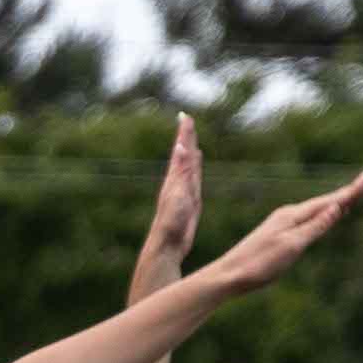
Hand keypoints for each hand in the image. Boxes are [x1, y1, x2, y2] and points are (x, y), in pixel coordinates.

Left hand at [137, 116, 204, 287]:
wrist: (167, 246)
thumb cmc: (170, 222)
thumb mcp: (177, 193)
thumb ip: (181, 171)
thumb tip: (181, 146)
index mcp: (174, 179)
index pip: (181, 150)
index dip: (184, 134)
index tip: (185, 116)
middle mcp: (177, 183)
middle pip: (184, 155)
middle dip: (186, 138)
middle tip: (187, 121)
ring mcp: (183, 193)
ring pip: (188, 167)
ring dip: (190, 153)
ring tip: (192, 141)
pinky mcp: (189, 203)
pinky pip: (193, 181)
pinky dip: (195, 170)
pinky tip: (195, 167)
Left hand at [206, 171, 362, 292]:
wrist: (228, 275)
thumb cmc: (259, 264)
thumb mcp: (292, 246)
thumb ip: (315, 227)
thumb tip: (337, 207)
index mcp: (294, 215)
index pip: (331, 200)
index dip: (354, 191)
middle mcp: (289, 214)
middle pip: (327, 200)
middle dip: (351, 191)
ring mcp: (284, 223)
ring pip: (319, 208)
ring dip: (340, 200)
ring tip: (357, 193)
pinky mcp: (279, 234)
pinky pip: (310, 218)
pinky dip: (325, 213)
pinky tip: (328, 214)